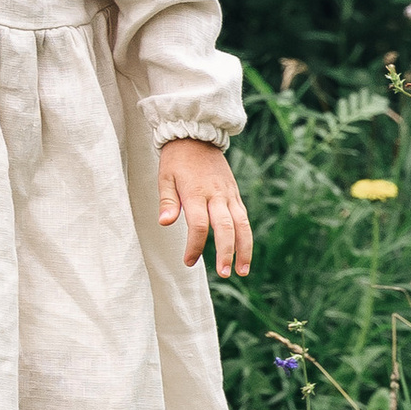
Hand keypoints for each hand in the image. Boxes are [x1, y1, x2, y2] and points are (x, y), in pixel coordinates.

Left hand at [158, 136, 251, 276]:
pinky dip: (246, 236)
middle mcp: (216, 195)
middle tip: (224, 273)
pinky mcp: (235, 194)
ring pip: (242, 225)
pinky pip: (244, 217)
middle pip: (225, 227)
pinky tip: (244, 252)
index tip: (189, 261)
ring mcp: (228, 194)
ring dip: (244, 249)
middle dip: (226, 252)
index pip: (199, 225)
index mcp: (195, 192)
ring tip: (243, 271)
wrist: (196, 135)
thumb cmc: (176, 159)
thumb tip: (164, 223)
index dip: (195, 246)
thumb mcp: (165, 176)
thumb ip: (167, 201)